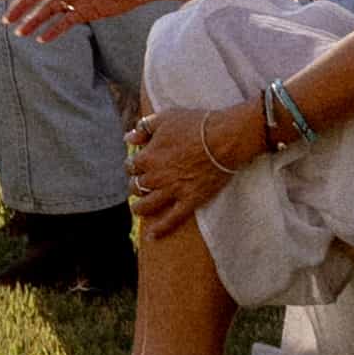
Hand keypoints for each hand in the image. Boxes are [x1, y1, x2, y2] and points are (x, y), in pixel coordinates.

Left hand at [126, 102, 257, 232]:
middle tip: (139, 185)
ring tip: (137, 209)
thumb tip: (128, 138)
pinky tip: (152, 236)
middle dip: (136, 185)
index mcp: (148, 157)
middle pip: (137, 186)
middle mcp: (156, 177)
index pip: (132, 166)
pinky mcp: (190, 200)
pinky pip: (172, 219)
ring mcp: (173, 191)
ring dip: (139, 208)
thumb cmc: (196, 125)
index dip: (133, 165)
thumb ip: (143, 128)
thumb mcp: (165, 118)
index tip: (137, 165)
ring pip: (148, 205)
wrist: (224, 138)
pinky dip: (160, 229)